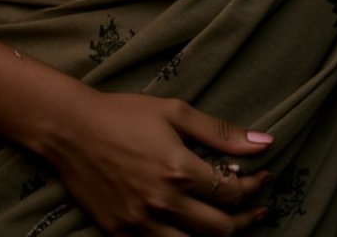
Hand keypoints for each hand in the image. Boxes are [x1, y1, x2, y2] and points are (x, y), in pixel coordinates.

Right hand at [44, 89, 273, 234]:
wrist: (70, 130)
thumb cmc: (123, 114)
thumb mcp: (174, 112)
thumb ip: (220, 133)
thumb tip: (266, 142)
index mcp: (179, 169)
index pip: (231, 192)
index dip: (253, 187)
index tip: (262, 177)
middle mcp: (163, 203)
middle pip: (221, 229)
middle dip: (247, 218)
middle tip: (256, 207)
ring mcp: (141, 224)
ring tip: (229, 223)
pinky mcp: (122, 235)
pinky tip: (192, 230)